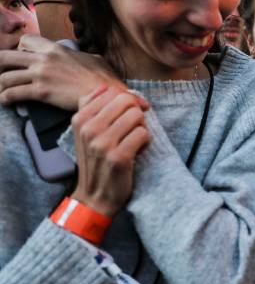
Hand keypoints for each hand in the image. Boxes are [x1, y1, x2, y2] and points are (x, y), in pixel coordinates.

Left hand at [0, 35, 135, 110]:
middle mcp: (44, 59)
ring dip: (1, 85)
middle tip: (3, 74)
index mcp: (55, 49)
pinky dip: (5, 98)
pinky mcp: (41, 92)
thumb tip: (83, 57)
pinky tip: (6, 101)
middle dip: (0, 66)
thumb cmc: (104, 78)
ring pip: (6, 77)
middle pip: (6, 56)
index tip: (22, 59)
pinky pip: (13, 93)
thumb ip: (80, 56)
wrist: (108, 93)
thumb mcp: (94, 59)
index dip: (19, 49)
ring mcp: (41, 75)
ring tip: (3, 91)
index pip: (25, 40)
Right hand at [70, 86, 150, 217]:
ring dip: (141, 127)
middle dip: (136, 113)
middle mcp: (88, 128)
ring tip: (133, 140)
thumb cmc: (95, 161)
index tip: (129, 114)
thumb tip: (107, 87)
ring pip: (137, 115)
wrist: (94, 196)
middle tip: (133, 129)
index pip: (112, 92)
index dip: (128, 100)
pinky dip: (145, 141)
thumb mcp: (85, 132)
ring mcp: (102, 143)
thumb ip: (93, 107)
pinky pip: (143, 134)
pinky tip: (137, 151)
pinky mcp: (118, 157)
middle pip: (126, 101)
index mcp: (80, 119)